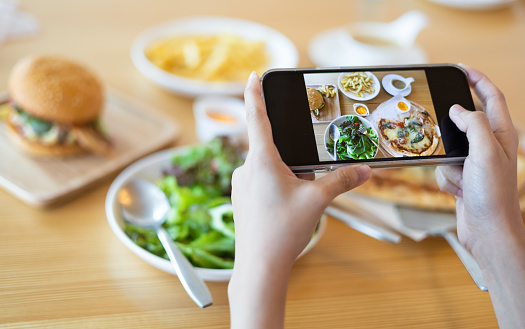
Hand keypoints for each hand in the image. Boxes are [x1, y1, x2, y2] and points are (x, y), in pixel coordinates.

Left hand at [228, 72, 370, 328]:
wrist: (259, 266)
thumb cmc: (283, 230)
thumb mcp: (318, 200)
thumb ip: (342, 181)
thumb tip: (365, 171)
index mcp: (261, 160)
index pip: (256, 117)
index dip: (254, 93)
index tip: (253, 75)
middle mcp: (246, 168)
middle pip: (269, 147)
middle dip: (290, 154)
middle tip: (305, 172)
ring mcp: (240, 185)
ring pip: (267, 167)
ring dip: (286, 173)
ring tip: (300, 196)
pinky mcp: (241, 199)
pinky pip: (260, 182)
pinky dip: (277, 186)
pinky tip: (288, 206)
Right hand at [435, 64, 520, 253]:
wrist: (487, 230)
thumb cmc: (492, 193)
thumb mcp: (485, 152)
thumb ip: (473, 124)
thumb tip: (457, 110)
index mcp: (501, 134)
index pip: (491, 96)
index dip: (477, 79)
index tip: (460, 68)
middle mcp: (488, 145)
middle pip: (463, 123)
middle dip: (450, 131)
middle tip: (443, 131)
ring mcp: (474, 161)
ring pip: (447, 147)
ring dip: (447, 164)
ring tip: (462, 179)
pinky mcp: (462, 176)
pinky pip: (441, 167)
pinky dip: (445, 178)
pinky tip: (459, 190)